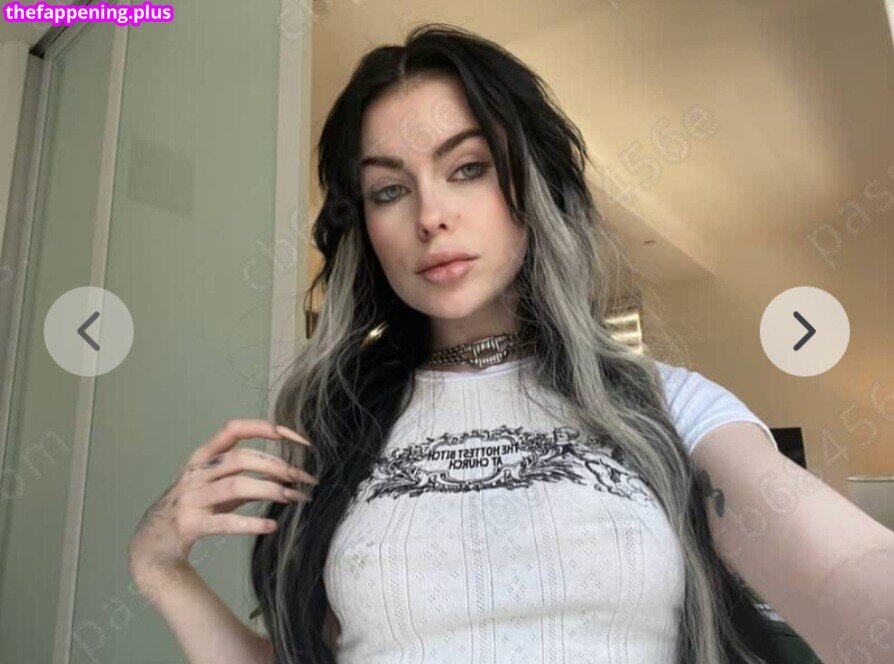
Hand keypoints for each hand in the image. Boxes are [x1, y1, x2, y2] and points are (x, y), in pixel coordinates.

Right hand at [127, 419, 315, 581]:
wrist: (152, 543)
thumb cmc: (194, 507)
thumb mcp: (219, 485)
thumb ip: (248, 475)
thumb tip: (288, 471)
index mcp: (202, 456)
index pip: (234, 429)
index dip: (265, 428)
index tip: (296, 438)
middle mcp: (196, 472)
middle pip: (241, 458)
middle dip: (277, 465)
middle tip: (305, 478)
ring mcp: (192, 498)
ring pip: (236, 485)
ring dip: (271, 490)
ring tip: (296, 498)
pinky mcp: (191, 524)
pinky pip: (225, 522)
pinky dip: (251, 523)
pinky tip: (272, 526)